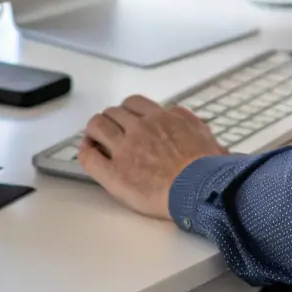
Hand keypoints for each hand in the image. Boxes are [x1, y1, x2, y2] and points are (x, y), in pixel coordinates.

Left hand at [79, 95, 227, 217]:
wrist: (199, 187)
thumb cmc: (207, 168)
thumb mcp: (205, 134)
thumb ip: (190, 125)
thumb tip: (188, 125)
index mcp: (161, 117)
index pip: (134, 103)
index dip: (126, 110)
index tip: (125, 118)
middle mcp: (141, 127)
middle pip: (114, 112)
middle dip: (110, 119)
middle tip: (108, 129)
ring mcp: (125, 149)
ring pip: (98, 126)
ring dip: (94, 129)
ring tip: (94, 137)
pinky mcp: (114, 173)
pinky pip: (89, 156)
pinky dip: (85, 150)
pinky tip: (87, 151)